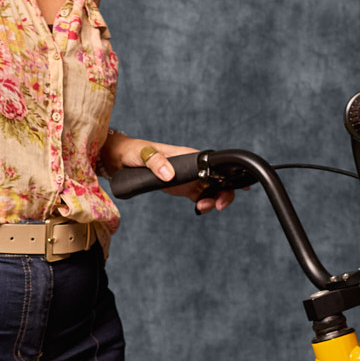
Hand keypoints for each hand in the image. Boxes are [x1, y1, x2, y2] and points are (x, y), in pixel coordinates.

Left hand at [105, 134, 232, 214]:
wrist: (120, 159)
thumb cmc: (133, 151)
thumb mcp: (143, 154)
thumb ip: (156, 162)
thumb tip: (170, 175)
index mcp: (188, 156)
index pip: (215, 164)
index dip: (230, 174)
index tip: (239, 186)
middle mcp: (192, 166)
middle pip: (219, 179)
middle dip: (224, 193)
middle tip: (217, 205)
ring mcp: (189, 178)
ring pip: (211, 190)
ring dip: (213, 201)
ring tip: (202, 208)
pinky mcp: (182, 187)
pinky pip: (200, 197)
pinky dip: (204, 205)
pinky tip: (199, 209)